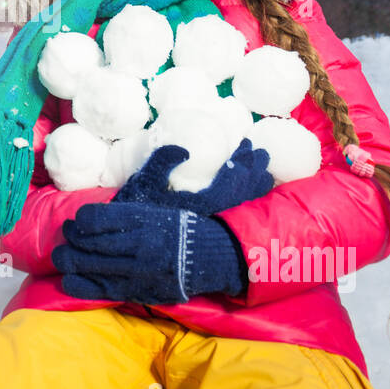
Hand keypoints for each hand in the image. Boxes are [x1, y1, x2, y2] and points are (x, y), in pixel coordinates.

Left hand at [51, 199, 246, 304]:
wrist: (210, 258)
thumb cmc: (179, 228)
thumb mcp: (157, 207)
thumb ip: (126, 210)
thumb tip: (91, 215)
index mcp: (142, 219)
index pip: (95, 219)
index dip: (80, 220)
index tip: (78, 220)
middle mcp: (137, 244)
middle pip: (87, 243)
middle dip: (69, 239)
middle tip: (66, 237)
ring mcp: (136, 270)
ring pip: (89, 267)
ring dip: (69, 261)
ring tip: (63, 256)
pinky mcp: (137, 290)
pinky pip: (100, 290)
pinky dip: (79, 284)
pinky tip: (70, 279)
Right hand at [114, 139, 273, 214]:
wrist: (126, 242)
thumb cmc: (132, 211)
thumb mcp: (142, 183)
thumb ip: (161, 161)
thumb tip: (184, 148)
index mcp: (195, 205)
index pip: (228, 185)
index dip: (240, 165)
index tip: (247, 146)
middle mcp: (207, 217)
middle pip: (240, 195)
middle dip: (253, 173)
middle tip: (262, 155)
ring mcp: (208, 224)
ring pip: (239, 205)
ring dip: (252, 187)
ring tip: (264, 172)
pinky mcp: (204, 228)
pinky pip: (232, 212)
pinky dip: (243, 200)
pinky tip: (248, 192)